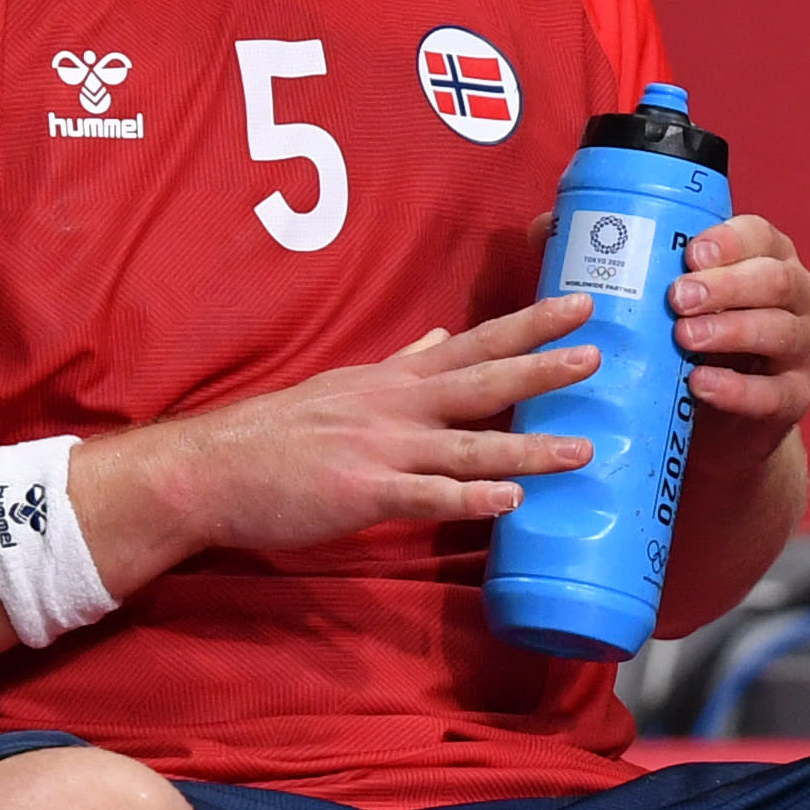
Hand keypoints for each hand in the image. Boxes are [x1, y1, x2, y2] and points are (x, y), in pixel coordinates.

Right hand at [161, 296, 602, 550]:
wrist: (212, 469)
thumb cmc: (276, 432)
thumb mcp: (343, 384)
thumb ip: (398, 365)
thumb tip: (437, 336)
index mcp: (395, 380)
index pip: (474, 344)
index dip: (529, 326)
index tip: (578, 306)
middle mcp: (396, 407)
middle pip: (482, 382)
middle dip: (542, 368)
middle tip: (598, 355)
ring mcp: (381, 449)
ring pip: (468, 447)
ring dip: (528, 448)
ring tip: (583, 449)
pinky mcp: (364, 493)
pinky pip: (427, 497)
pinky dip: (470, 500)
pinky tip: (511, 503)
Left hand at [666, 214, 809, 435]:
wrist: (717, 419)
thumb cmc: (698, 345)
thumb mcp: (685, 306)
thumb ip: (670, 283)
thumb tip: (616, 262)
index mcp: (771, 260)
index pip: (760, 236)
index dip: (728, 242)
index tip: (690, 255)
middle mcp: (798, 297)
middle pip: (775, 281)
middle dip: (725, 287)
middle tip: (678, 298)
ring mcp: (804, 346)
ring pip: (780, 331)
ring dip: (729, 331)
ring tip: (684, 337)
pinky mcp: (797, 396)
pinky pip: (774, 393)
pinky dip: (735, 388)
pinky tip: (701, 383)